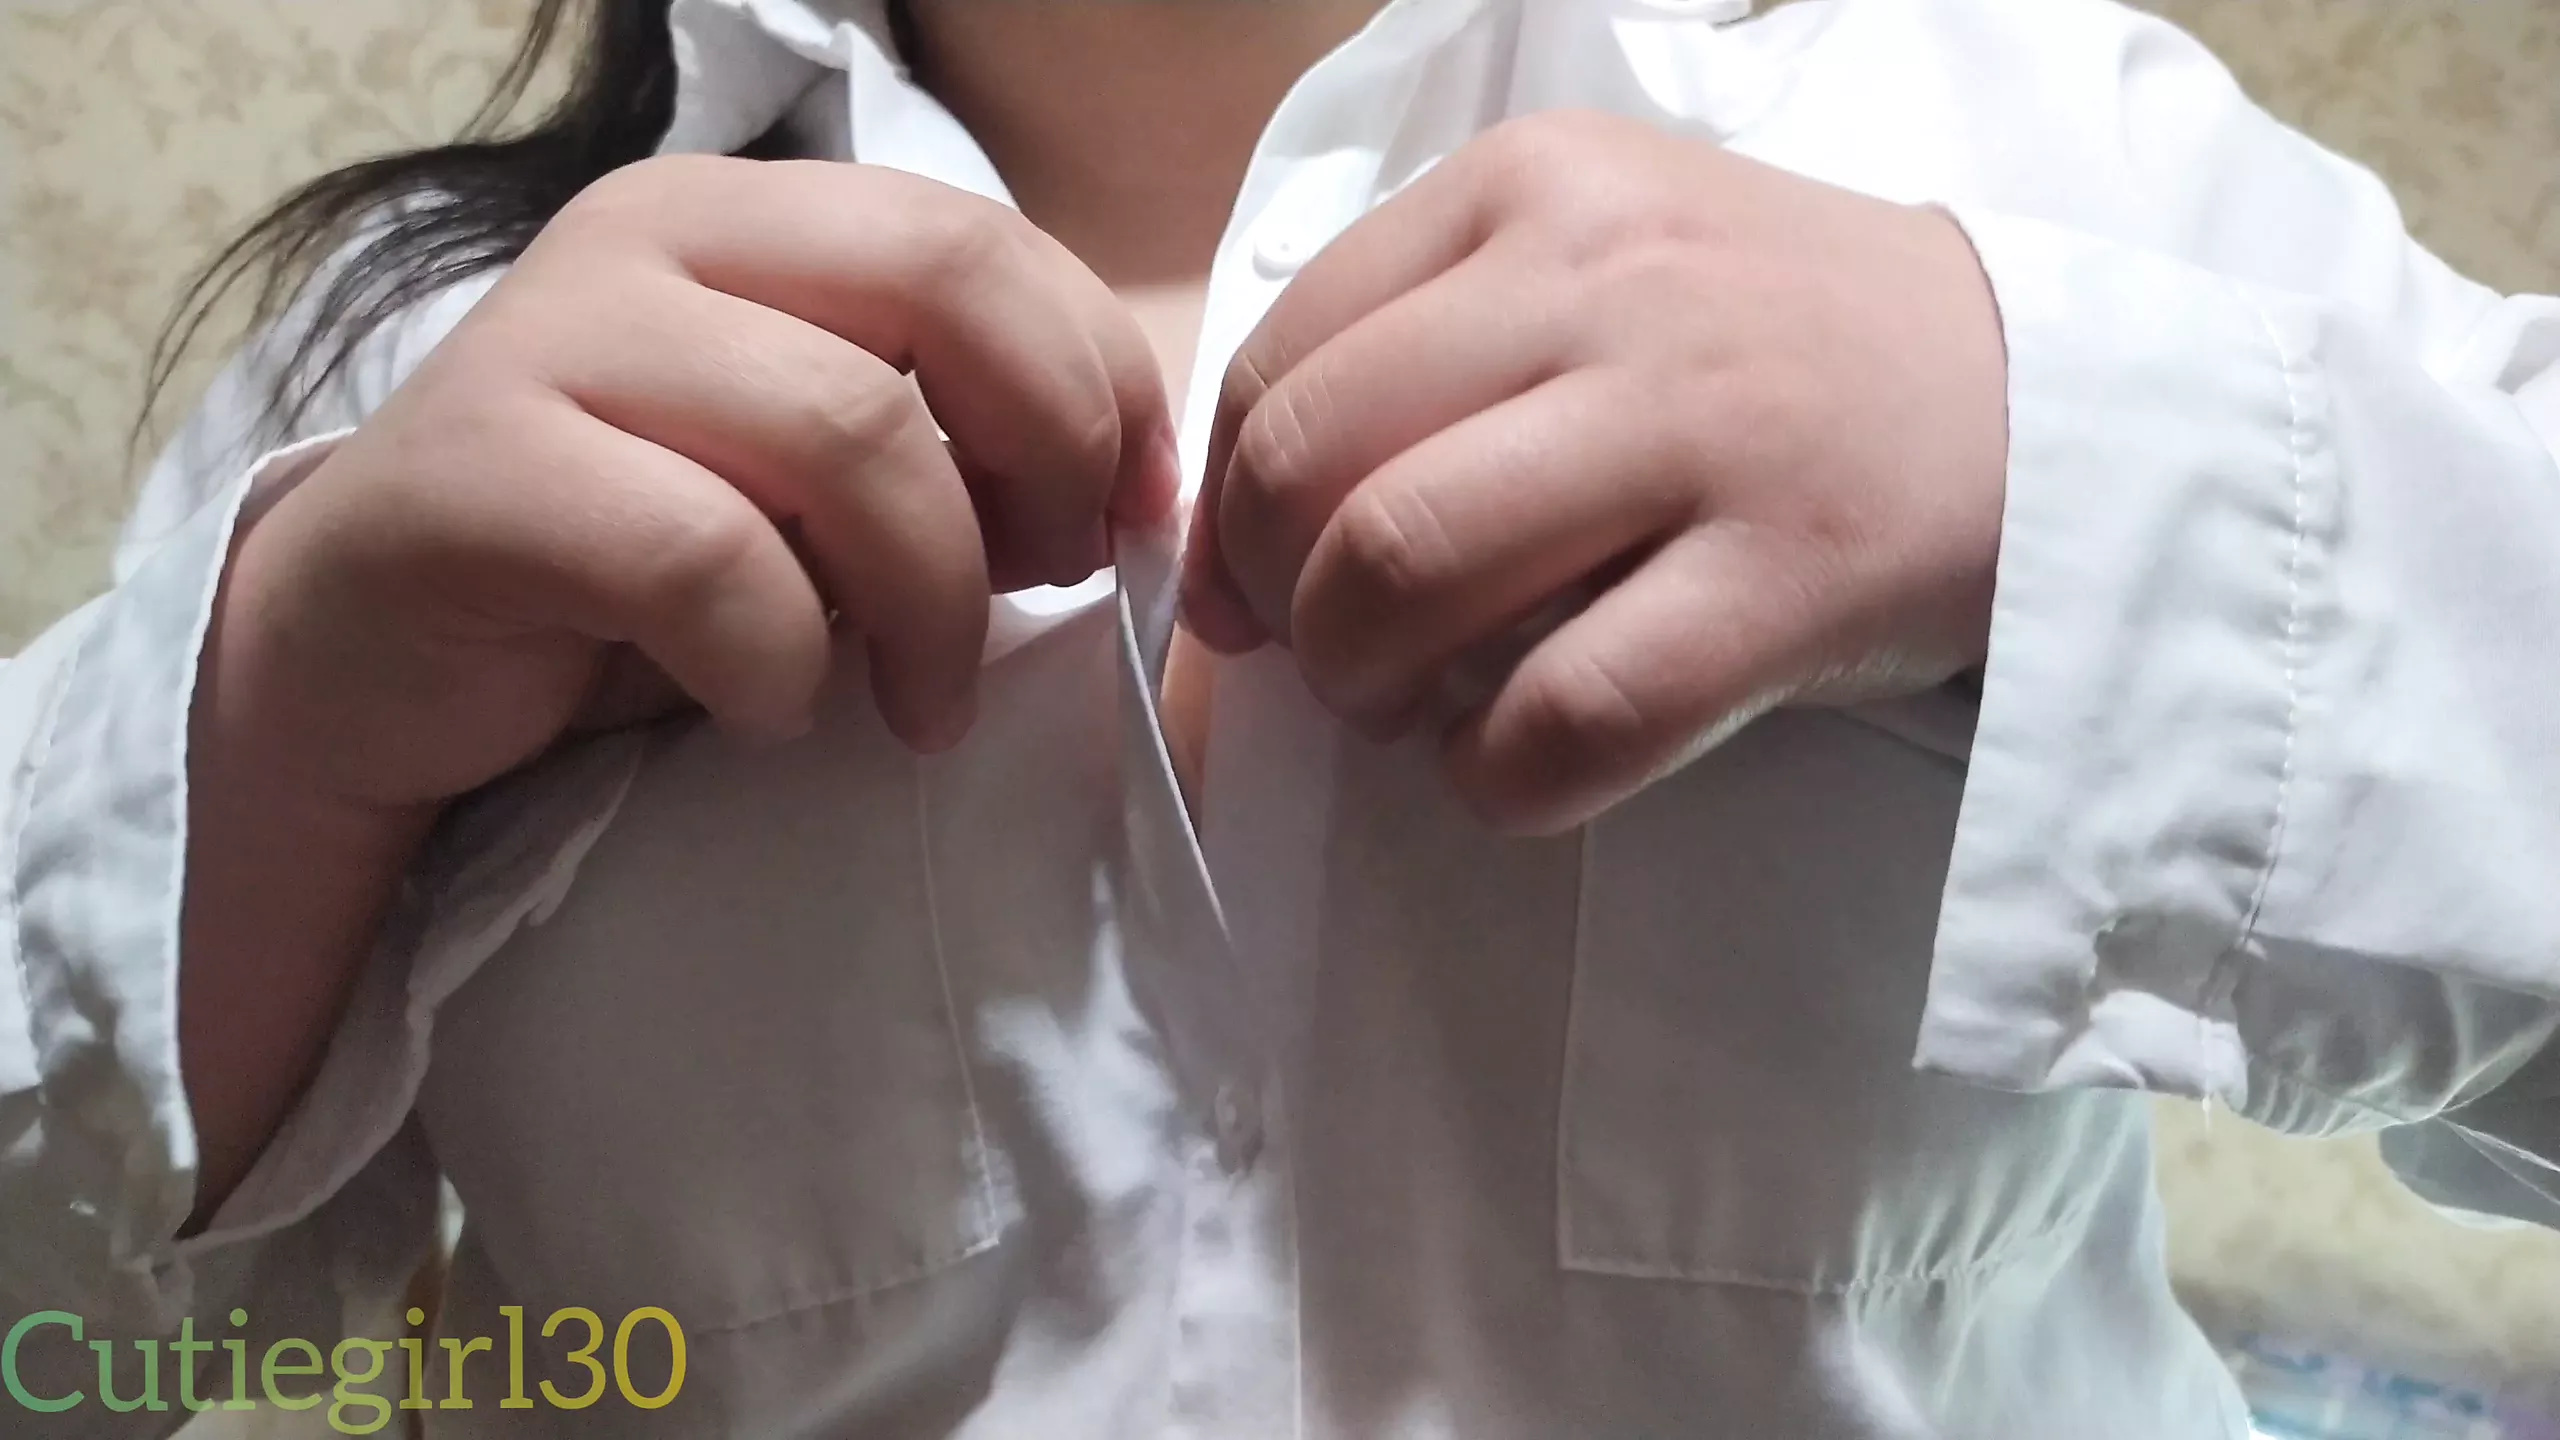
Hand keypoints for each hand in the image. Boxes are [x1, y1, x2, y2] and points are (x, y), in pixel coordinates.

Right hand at [209, 155, 1174, 819]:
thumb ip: (951, 445)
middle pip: (946, 287)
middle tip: (1049, 587)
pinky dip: (781, 659)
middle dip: (1046, 457)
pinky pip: (706, 558)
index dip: (1103, 384)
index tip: (1133, 522)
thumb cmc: (627, 578)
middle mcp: (655, 238)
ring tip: (917, 703)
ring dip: (931, 602)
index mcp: (756, 221)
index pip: (992, 245)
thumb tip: (1127, 495)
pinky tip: (769, 707)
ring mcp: (554, 338)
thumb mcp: (819, 492)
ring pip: (851, 432)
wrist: (371, 662)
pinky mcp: (476, 473)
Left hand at [1181, 111, 2007, 834]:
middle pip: (1312, 466)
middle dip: (1277, 604)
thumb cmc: (1778, 347)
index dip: (1228, 506)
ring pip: (1405, 569)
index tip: (1255, 586)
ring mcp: (1700, 422)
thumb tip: (1243, 527)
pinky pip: (1561, 712)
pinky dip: (1492, 772)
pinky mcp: (1785, 575)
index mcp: (1533, 186)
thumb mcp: (1602, 258)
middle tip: (1335, 660)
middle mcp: (1604, 280)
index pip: (1279, 356)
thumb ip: (1428, 341)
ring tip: (1414, 705)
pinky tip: (1514, 761)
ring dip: (1363, 685)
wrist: (2047, 398)